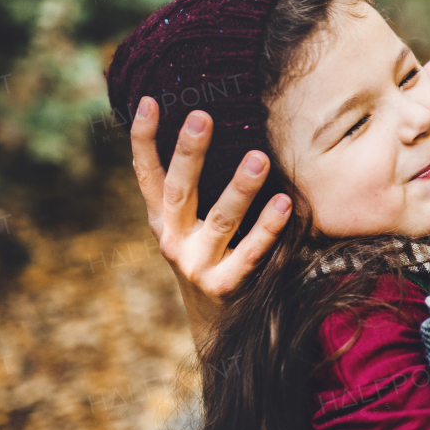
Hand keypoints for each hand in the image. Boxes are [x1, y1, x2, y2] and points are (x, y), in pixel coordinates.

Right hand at [129, 96, 291, 347]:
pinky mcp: (225, 286)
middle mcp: (173, 240)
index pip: (147, 174)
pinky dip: (268, 228)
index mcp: (162, 220)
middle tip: (202, 116)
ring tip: (259, 157)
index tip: (148, 100)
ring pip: (219, 220)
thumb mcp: (193, 226)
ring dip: (239, 188)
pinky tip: (286, 203)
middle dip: (188, 152)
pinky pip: (251, 253)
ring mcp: (197, 265)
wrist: (218, 328)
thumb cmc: (213, 258)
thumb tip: (219, 128)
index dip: (143, 139)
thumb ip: (196, 190)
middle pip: (179, 189)